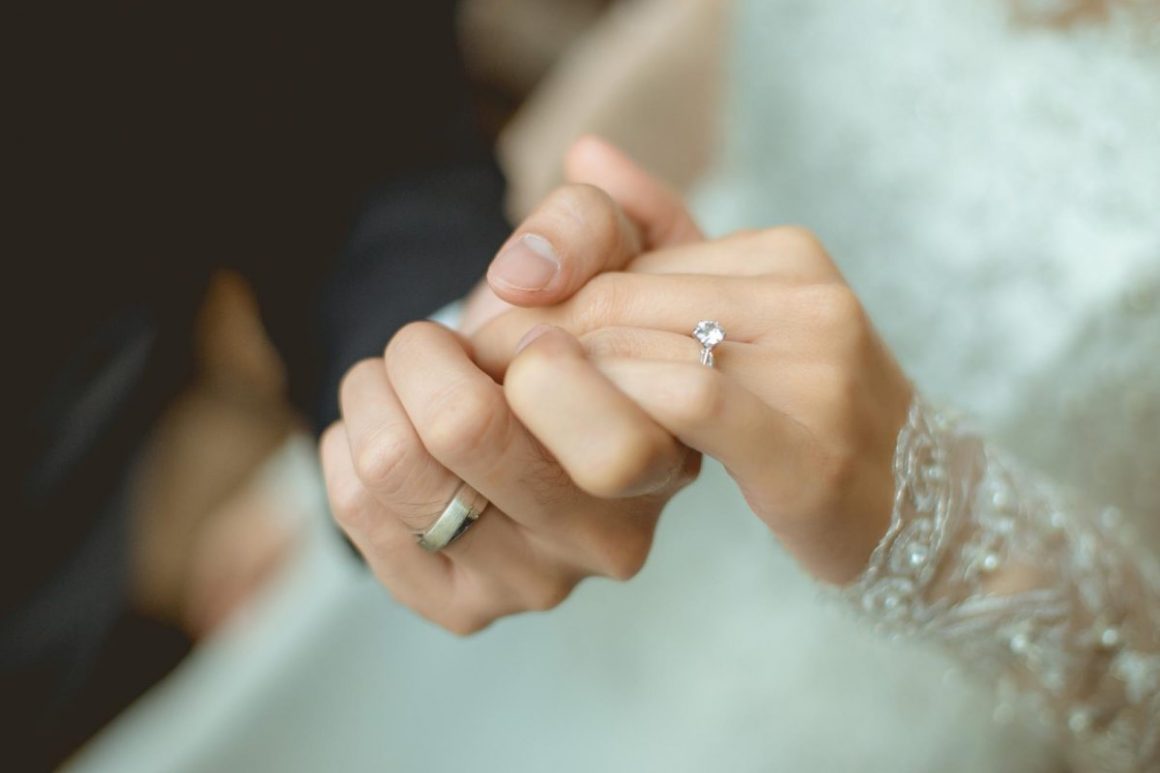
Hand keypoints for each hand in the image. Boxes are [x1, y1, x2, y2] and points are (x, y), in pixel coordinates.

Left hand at [319, 139, 701, 633]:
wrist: (523, 405)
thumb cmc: (571, 327)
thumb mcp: (610, 251)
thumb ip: (591, 224)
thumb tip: (524, 270)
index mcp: (669, 456)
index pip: (598, 421)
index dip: (519, 339)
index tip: (517, 325)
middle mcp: (612, 540)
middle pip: (464, 430)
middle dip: (424, 353)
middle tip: (438, 344)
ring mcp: (531, 585)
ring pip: (392, 464)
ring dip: (378, 387)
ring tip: (407, 377)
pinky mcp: (456, 606)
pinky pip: (353, 504)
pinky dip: (351, 438)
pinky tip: (393, 431)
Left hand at [474, 145, 912, 584]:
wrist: (914, 507)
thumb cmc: (801, 414)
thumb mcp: (732, 315)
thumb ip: (660, 234)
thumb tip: (585, 152)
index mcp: (783, 256)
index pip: (621, 263)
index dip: (542, 308)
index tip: (491, 348)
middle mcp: (805, 297)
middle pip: (618, 304)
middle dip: (535, 349)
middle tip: (483, 385)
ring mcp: (818, 367)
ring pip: (640, 350)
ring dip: (561, 391)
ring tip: (518, 423)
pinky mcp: (813, 447)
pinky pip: (688, 401)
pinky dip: (618, 413)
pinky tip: (584, 453)